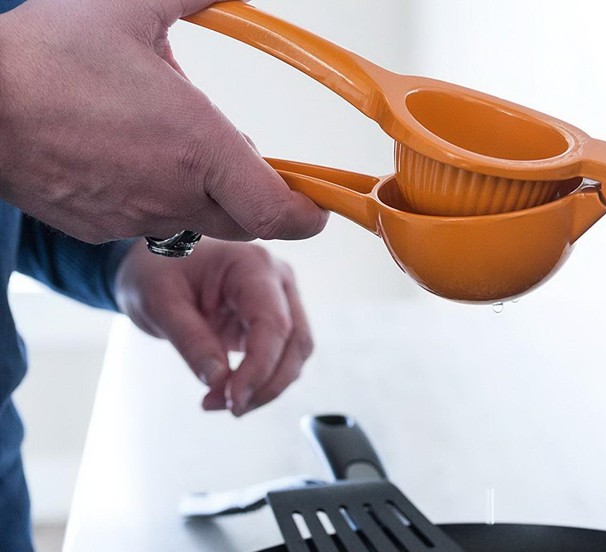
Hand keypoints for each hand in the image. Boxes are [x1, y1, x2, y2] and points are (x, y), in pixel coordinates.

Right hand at [0, 0, 326, 243]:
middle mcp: (177, 194)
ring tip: (172, 144)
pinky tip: (131, 158)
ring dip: (207, 193)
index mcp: (198, 147)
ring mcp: (141, 218)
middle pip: (247, 221)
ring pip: (201, 221)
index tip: (316, 203)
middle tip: (241, 156)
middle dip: (258, 196)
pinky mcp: (107, 229)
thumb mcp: (129, 5)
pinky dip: (162, 198)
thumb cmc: (44, 58)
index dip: (307, 215)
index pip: (278, 212)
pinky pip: (155, 224)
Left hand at [115, 239, 313, 415]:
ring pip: (294, 355)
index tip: (234, 400)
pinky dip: (261, 383)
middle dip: (266, 384)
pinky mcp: (273, 322)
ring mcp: (280, 301)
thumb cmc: (156, 272)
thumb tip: (220, 383)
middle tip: (229, 408)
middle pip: (295, 342)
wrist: (154, 263)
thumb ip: (192, 341)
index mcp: (251, 266)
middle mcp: (277, 281)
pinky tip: (230, 393)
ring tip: (221, 402)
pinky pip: (281, 359)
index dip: (260, 368)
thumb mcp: (160, 304)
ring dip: (265, 388)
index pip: (273, 323)